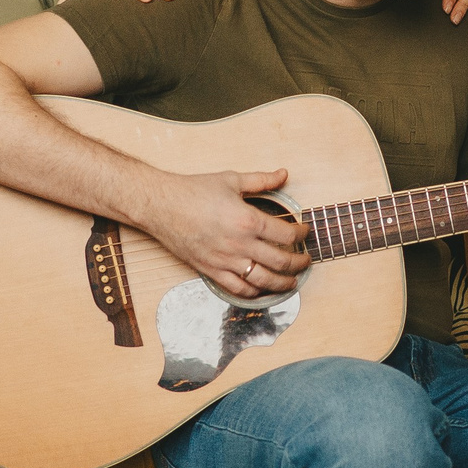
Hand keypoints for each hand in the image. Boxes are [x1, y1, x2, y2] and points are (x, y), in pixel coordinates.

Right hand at [141, 168, 307, 298]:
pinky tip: (263, 289)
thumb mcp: (232, 180)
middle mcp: (240, 244)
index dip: (301, 234)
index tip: (304, 232)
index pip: (287, 234)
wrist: (161, 205)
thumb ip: (261, 180)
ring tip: (292, 281)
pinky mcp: (211, 271)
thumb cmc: (193, 191)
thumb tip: (283, 174)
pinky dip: (255, 293)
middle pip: (281, 262)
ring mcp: (226, 261)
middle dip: (299, 263)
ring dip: (283, 283)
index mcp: (248, 220)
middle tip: (306, 260)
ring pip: (263, 281)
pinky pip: (238, 289)